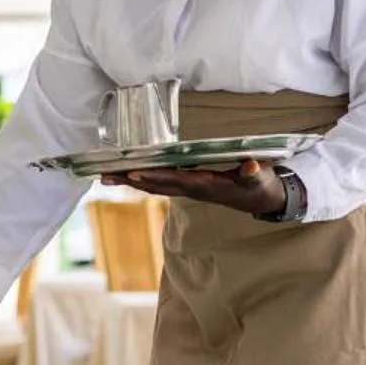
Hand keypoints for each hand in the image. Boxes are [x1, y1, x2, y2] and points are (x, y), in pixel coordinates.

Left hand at [100, 159, 285, 215]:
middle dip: (131, 180)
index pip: (176, 180)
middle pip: (156, 185)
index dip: (156, 176)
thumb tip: (251, 166)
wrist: (261, 198)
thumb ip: (254, 173)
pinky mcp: (188, 186)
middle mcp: (193, 189)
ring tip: (105, 177)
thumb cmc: (260, 184)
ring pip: (154, 185)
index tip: (135, 172)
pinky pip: (160, 183)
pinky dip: (142, 178)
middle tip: (104, 176)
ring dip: (130, 181)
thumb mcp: (260, 178)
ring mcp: (189, 189)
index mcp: (207, 185)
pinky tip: (127, 175)